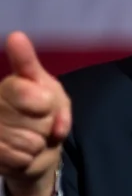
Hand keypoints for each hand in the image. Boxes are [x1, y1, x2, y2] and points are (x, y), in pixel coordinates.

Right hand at [0, 32, 71, 195]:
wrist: (40, 150)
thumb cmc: (49, 116)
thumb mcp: (54, 94)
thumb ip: (37, 74)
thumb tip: (15, 37)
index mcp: (12, 84)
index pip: (25, 93)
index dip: (44, 104)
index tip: (46, 103)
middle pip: (32, 121)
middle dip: (45, 126)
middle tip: (40, 124)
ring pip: (27, 142)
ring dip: (38, 145)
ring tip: (32, 139)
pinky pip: (18, 159)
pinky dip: (27, 159)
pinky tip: (22, 153)